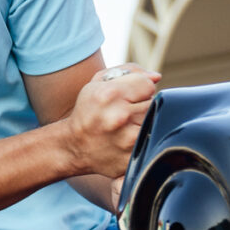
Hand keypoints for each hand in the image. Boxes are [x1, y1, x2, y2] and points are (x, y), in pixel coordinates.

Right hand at [61, 63, 158, 180]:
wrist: (73, 147)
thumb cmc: (88, 111)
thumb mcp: (98, 83)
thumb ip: (129, 71)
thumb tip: (156, 77)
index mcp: (110, 94)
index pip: (148, 85)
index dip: (140, 88)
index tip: (130, 96)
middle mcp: (119, 116)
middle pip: (153, 103)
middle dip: (142, 105)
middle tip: (125, 111)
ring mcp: (127, 140)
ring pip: (154, 122)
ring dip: (144, 122)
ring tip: (126, 125)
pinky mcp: (132, 158)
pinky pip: (151, 142)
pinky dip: (143, 140)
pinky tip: (127, 139)